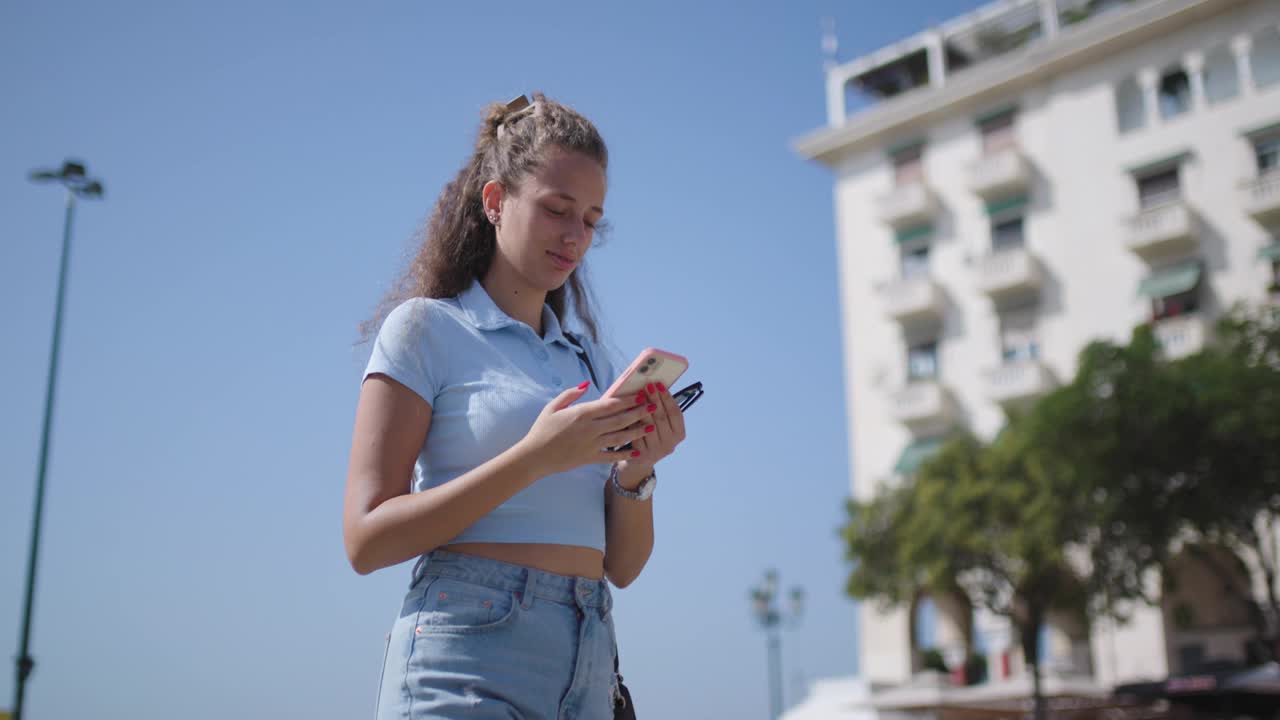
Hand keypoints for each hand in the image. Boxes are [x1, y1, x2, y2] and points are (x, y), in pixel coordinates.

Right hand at [519, 382, 654, 475]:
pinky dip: (625, 454)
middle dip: (639, 412)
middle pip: (620, 419)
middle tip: (653, 407)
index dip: (628, 399)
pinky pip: (611, 456)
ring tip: (650, 426)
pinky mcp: (590, 458)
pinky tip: (637, 452)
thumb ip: (570, 394)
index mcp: (581, 413)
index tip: (641, 394)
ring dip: (636, 431)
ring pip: (620, 437)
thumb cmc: (542, 429)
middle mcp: (589, 428)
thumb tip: (587, 383)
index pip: (610, 404)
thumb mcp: (553, 407)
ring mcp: (591, 444)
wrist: (534, 456)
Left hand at [613, 381, 685, 487]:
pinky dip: (632, 420)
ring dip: (642, 408)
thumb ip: (662, 411)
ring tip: (636, 394)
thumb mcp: (662, 427)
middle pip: (662, 417)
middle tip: (647, 385)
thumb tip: (656, 386)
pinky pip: (636, 433)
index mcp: (679, 435)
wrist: (639, 463)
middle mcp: (670, 444)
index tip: (660, 384)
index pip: (675, 412)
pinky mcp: (642, 455)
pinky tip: (627, 409)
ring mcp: (657, 451)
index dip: (667, 397)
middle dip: (654, 399)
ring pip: (648, 424)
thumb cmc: (651, 438)